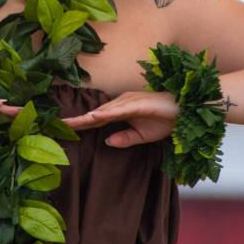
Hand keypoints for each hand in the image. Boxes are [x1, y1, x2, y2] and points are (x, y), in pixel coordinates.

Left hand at [60, 90, 178, 147]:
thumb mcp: (142, 136)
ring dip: (87, 117)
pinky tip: (95, 117)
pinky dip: (106, 113)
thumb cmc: (164, 121)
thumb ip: (124, 139)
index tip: (63, 129)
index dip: (79, 124)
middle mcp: (121, 104)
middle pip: (95, 114)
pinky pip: (119, 109)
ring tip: (71, 123)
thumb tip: (107, 142)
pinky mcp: (138, 103)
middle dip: (77, 120)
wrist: (184, 111)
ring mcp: (129, 102)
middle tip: (59, 126)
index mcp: (119, 112)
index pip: (95, 120)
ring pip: (104, 110)